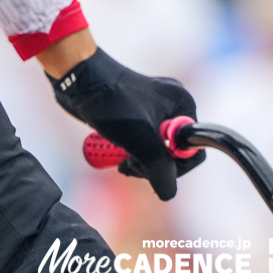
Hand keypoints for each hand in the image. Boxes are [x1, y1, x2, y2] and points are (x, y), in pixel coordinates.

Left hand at [47, 48, 204, 199]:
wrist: (79, 79)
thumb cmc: (112, 104)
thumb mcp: (141, 141)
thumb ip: (160, 170)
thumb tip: (168, 194)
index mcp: (183, 105)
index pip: (194, 150)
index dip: (173, 167)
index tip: (148, 166)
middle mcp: (173, 105)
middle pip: (174, 152)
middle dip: (152, 165)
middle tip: (128, 166)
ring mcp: (154, 108)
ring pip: (156, 148)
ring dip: (140, 160)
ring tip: (120, 161)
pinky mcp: (136, 112)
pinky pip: (143, 140)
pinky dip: (131, 150)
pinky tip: (116, 150)